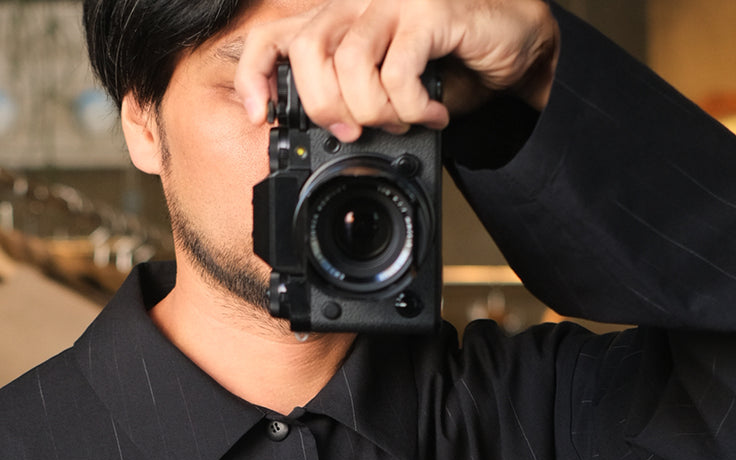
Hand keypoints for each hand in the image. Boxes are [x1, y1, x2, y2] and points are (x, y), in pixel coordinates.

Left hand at [234, 0, 559, 140]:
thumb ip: (347, 98)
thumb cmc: (445, 61)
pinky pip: (398, 71)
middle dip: (325, 107)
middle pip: (308, 51)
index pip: (273, 36)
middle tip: (353, 131)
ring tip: (399, 122)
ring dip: (372, 111)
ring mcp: (393, 3)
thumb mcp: (383, 85)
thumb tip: (320, 136)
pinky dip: (410, 108)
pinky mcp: (429, 12)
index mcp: (339, 19)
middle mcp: (358, 3)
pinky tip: (430, 114)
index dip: (257, 75)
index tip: (261, 114)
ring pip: (350, 63)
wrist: (512, 39)